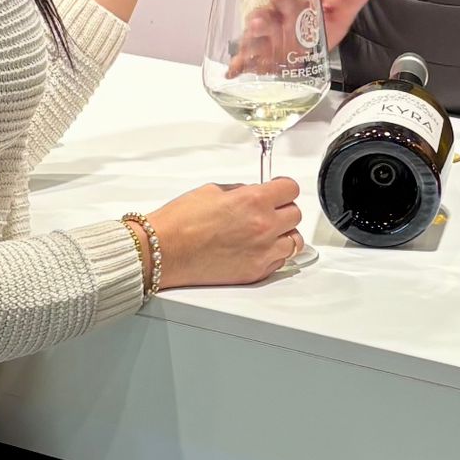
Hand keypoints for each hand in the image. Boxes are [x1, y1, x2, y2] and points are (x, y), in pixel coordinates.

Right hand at [140, 177, 305, 288]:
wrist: (164, 252)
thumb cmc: (180, 222)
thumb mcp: (213, 191)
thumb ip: (242, 191)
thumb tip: (255, 194)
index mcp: (253, 201)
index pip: (290, 188)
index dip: (283, 187)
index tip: (279, 189)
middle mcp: (263, 226)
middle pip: (295, 214)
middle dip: (283, 209)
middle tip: (270, 210)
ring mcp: (262, 252)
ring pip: (294, 240)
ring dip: (283, 233)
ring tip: (267, 232)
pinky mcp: (255, 272)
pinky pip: (280, 261)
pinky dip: (274, 253)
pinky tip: (259, 248)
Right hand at [225, 0, 378, 75]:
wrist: (300, 42)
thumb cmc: (315, 26)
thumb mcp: (337, 13)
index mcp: (291, 9)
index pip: (286, 1)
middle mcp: (274, 22)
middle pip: (266, 19)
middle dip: (264, 20)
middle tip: (262, 20)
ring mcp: (263, 41)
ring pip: (254, 38)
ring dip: (252, 40)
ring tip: (252, 40)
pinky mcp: (256, 59)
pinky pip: (243, 61)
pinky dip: (238, 66)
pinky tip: (234, 72)